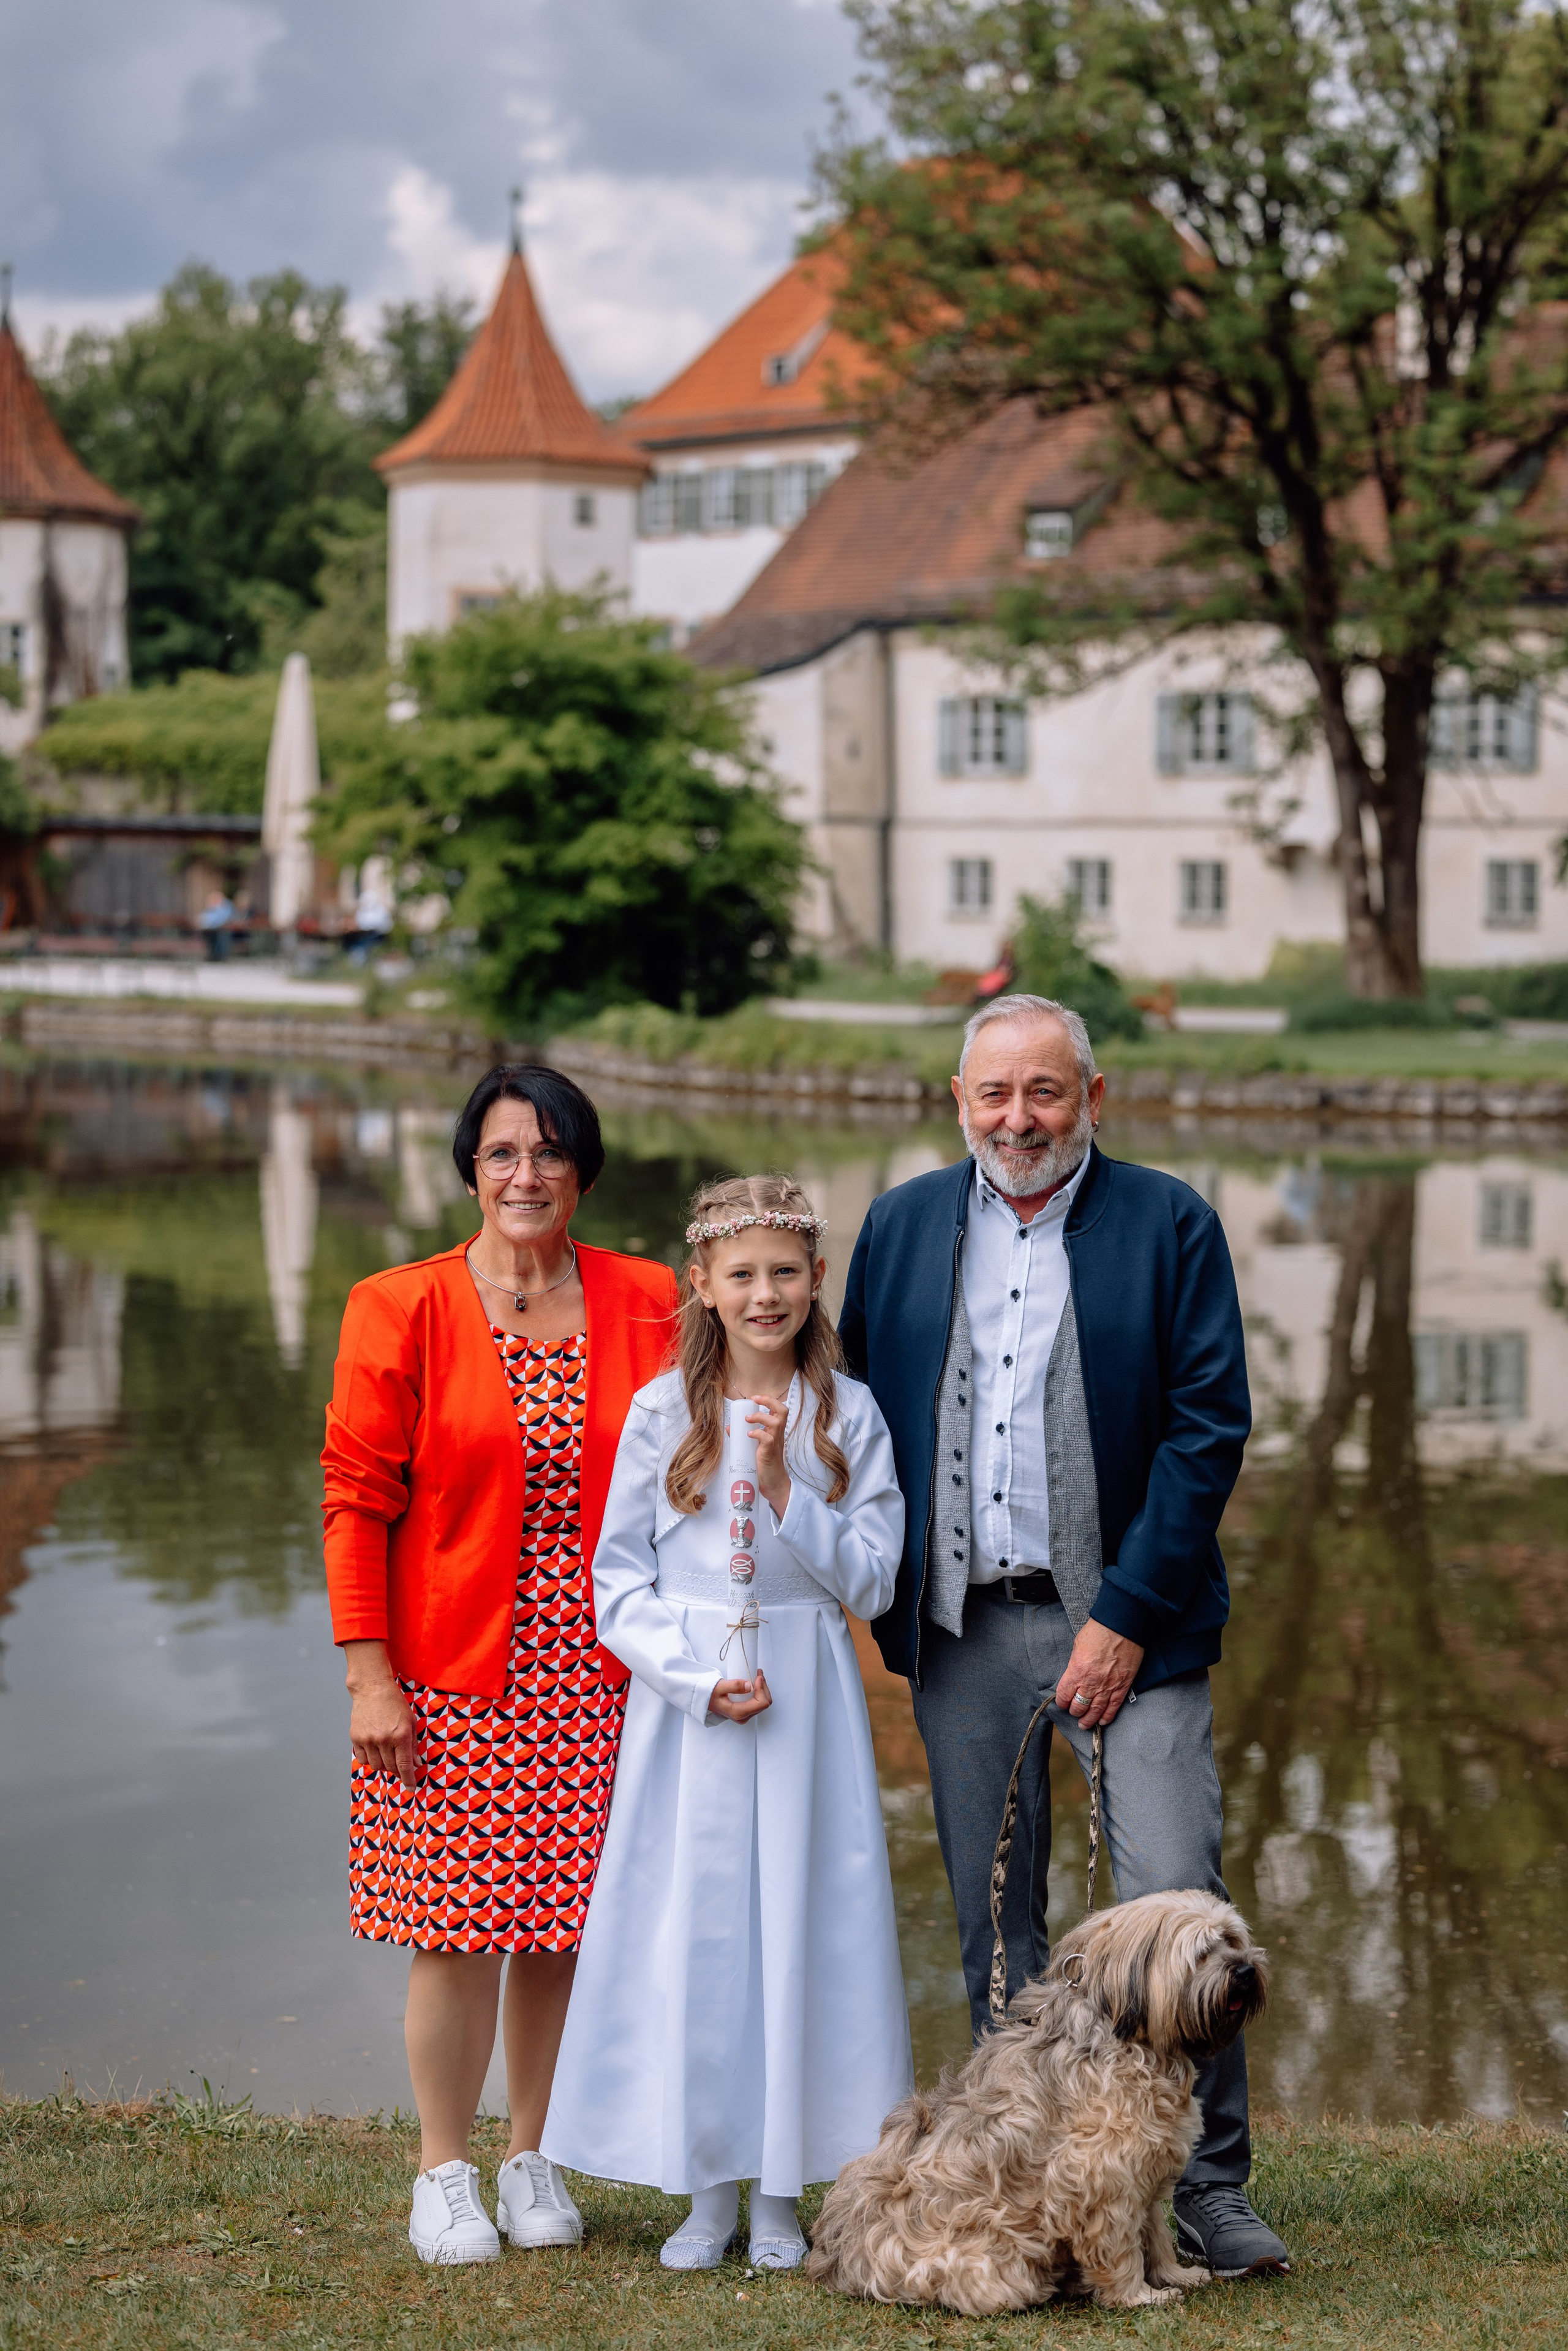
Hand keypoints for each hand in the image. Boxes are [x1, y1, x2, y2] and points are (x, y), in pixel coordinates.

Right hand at [344, 1640, 421, 1786]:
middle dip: (397, 1771)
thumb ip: (413, 1745)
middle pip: (391, 1767)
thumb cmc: (395, 1704)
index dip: (409, 1779)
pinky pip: (363, 1759)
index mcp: (400, 1735)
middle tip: (399, 1766)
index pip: (404, 1765)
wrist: (372, 1688)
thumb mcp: (411, 1722)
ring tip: (387, 1754)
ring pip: (376, 1766)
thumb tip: (416, 1764)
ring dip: (384, 1765)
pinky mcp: (356, 1738)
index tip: (411, 1788)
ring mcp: (368, 1739)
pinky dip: (370, 1759)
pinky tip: (375, 1750)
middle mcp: (384, 1739)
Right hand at [708, 1668, 772, 1722]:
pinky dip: (759, 1691)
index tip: (758, 1677)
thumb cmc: (710, 1693)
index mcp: (738, 1712)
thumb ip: (735, 1686)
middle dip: (763, 1687)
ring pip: (763, 1703)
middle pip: (764, 1703)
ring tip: (757, 1676)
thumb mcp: (720, 1686)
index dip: (762, 1689)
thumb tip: (749, 1685)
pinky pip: (758, 1702)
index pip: (761, 1703)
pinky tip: (755, 1683)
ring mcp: (745, 1715)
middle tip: (758, 1674)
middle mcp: (743, 1717)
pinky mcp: (745, 1711)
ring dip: (762, 1688)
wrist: (705, 1699)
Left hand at [746, 1395, 791, 1519]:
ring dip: (761, 1416)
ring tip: (748, 1419)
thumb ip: (745, 1437)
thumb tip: (730, 1427)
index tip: (754, 1397)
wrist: (773, 1485)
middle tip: (755, 1400)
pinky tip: (749, 1435)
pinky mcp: (770, 1453)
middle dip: (769, 1401)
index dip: (768, 1400)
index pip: (779, 1410)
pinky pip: (767, 1438)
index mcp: (775, 1432)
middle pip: (782, 1411)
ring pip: (776, 1422)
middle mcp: (778, 1435)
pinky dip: (758, 1433)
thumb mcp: (754, 1448)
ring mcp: (775, 1444)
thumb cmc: (764, 1466)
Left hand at [1055, 1621, 1144, 1730]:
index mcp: (1076, 1671)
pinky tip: (1103, 1721)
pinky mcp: (1122, 1686)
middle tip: (1074, 1712)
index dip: (1062, 1701)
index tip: (1062, 1702)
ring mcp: (1108, 1686)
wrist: (1122, 1626)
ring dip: (1089, 1720)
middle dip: (1075, 1711)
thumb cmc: (1099, 1631)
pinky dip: (1108, 1716)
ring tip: (1085, 1725)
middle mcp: (1091, 1682)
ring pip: (1096, 1711)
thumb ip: (1075, 1663)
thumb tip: (1074, 1673)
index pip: (1064, 1695)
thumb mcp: (1077, 1645)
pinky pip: (1113, 1707)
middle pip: (1079, 1706)